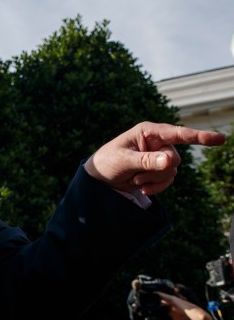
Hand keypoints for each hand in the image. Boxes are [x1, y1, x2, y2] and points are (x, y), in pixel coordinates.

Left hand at [84, 122, 224, 195]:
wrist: (100, 178)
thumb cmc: (107, 162)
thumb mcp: (124, 161)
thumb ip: (147, 160)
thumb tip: (171, 161)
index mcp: (148, 131)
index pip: (178, 133)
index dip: (199, 136)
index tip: (219, 139)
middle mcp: (157, 141)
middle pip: (174, 159)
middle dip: (156, 171)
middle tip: (135, 175)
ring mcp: (159, 156)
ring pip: (172, 171)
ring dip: (154, 180)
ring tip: (135, 180)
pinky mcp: (159, 169)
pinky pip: (169, 180)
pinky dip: (156, 187)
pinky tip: (141, 188)